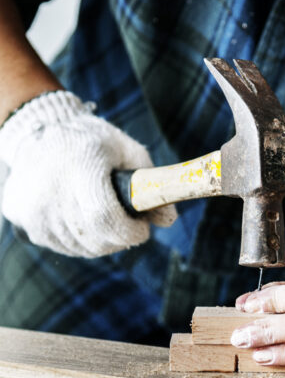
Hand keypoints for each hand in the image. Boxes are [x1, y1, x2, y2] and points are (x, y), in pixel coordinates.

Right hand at [0, 90, 176, 257]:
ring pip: (80, 247)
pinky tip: (82, 219)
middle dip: (120, 239)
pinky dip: (79, 240)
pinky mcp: (23, 218)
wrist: (37, 130)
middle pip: (95, 238)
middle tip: (127, 226)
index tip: (142, 230)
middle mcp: (52, 189)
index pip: (105, 218)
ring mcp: (34, 207)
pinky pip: (61, 245)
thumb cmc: (92, 141)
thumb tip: (168, 219)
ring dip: (100, 241)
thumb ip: (152, 183)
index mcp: (81, 166)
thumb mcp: (127, 150)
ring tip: (104, 218)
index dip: (129, 232)